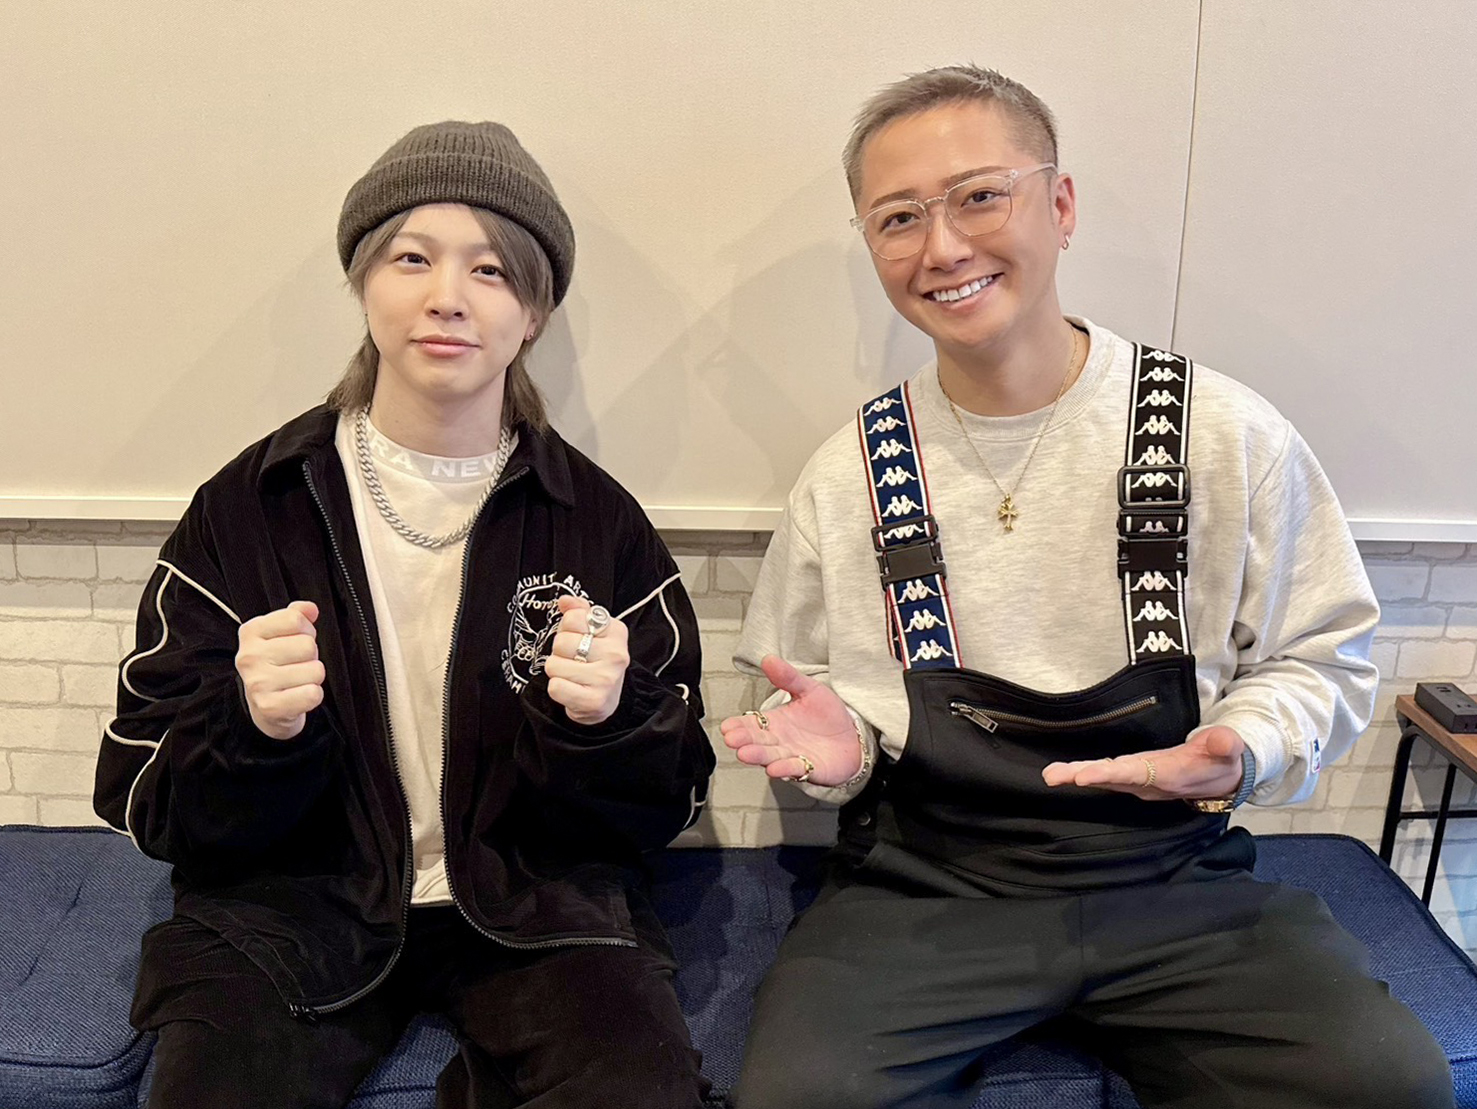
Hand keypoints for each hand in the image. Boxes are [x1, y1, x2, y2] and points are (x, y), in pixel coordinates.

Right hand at [235, 600, 324, 740]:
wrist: (265, 705)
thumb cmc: (276, 664)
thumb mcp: (280, 634)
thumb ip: (296, 615)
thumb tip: (310, 609)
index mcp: (251, 632)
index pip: (295, 619)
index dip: (306, 629)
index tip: (296, 639)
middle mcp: (249, 656)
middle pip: (308, 645)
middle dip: (311, 655)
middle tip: (297, 664)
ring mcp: (258, 683)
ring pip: (315, 670)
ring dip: (313, 676)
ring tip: (297, 680)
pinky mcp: (270, 707)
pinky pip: (313, 694)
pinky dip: (313, 695)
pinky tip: (298, 695)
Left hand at [543, 595, 629, 725]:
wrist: (605, 701)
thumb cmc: (596, 663)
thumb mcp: (593, 633)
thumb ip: (578, 612)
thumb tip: (564, 600)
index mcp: (616, 631)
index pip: (573, 618)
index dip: (567, 629)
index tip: (578, 638)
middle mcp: (615, 654)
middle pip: (561, 642)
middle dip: (560, 652)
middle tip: (574, 660)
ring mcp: (606, 678)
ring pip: (554, 665)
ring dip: (557, 672)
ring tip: (572, 675)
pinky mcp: (593, 700)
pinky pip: (555, 687)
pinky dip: (557, 689)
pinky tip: (571, 689)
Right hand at [718, 656, 861, 785]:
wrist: (853, 738)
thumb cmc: (829, 716)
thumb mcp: (809, 690)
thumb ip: (788, 677)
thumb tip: (769, 659)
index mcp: (775, 721)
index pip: (752, 723)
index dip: (739, 725)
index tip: (727, 726)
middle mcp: (779, 741)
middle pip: (757, 741)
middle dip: (744, 740)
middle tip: (732, 739)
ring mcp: (792, 756)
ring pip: (771, 756)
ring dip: (758, 756)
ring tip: (745, 753)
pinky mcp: (809, 769)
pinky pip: (795, 769)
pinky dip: (785, 769)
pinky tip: (775, 767)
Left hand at [1041, 725, 1245, 800]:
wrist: (1223, 778)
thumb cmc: (1222, 760)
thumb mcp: (1229, 750)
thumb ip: (1226, 745)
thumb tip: (1226, 741)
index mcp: (1168, 775)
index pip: (1135, 774)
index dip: (1109, 774)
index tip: (1084, 776)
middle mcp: (1148, 782)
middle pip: (1111, 780)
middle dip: (1082, 776)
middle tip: (1053, 776)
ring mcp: (1139, 781)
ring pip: (1104, 779)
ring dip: (1076, 776)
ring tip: (1050, 775)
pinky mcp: (1134, 776)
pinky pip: (1106, 775)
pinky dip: (1085, 773)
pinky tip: (1065, 772)